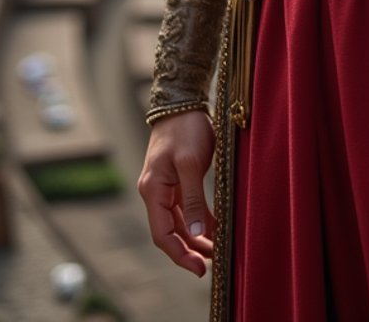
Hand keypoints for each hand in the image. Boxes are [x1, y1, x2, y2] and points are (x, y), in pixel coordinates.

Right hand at [137, 111, 215, 276]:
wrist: (181, 101)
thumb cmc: (185, 128)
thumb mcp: (191, 163)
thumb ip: (193, 199)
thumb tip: (196, 233)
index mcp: (153, 190)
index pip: (162, 235)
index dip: (180, 255)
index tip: (200, 268)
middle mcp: (154, 192)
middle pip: (169, 232)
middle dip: (190, 249)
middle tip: (212, 262)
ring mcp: (164, 186)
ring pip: (177, 221)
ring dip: (194, 237)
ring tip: (215, 249)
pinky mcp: (175, 179)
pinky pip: (183, 208)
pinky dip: (196, 220)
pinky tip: (212, 227)